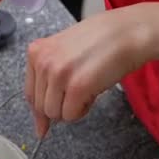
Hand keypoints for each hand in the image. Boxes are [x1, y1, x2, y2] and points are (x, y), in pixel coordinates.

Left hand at [25, 4, 154, 136]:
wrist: (128, 33)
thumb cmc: (102, 42)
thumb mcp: (65, 53)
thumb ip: (49, 81)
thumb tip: (40, 125)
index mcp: (37, 52)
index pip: (30, 94)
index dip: (40, 112)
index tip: (43, 126)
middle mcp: (43, 62)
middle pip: (42, 107)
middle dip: (60, 107)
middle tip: (79, 93)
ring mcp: (59, 74)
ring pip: (55, 113)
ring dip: (72, 109)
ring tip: (87, 89)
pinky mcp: (77, 86)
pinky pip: (71, 115)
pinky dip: (83, 110)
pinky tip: (93, 93)